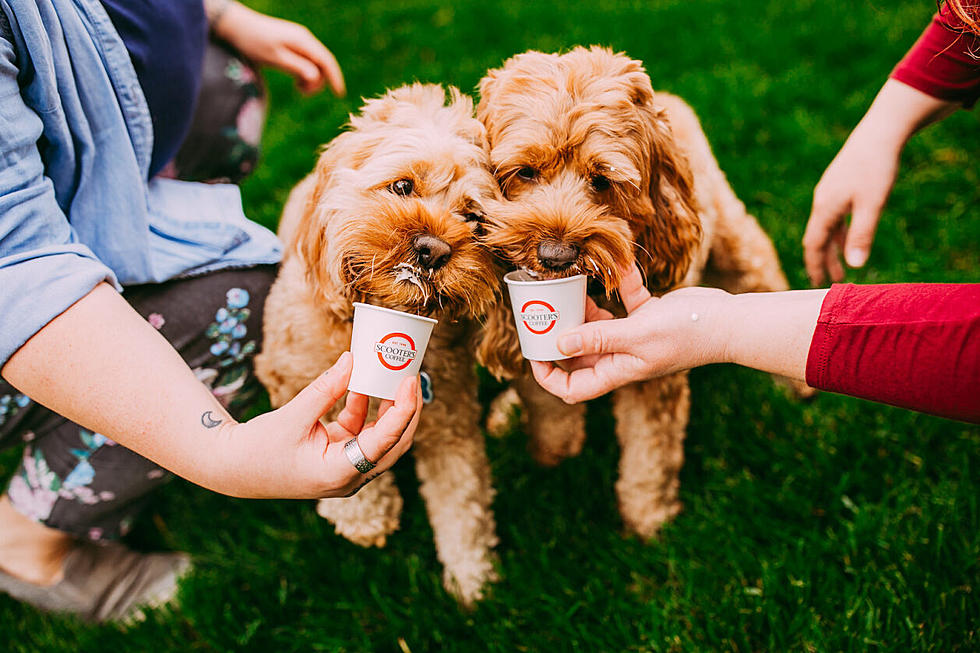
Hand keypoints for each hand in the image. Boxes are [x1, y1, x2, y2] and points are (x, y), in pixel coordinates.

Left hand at [213, 2, 345, 95]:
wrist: (236, 25)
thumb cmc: (253, 43)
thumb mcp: (275, 59)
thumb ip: (297, 68)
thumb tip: (317, 78)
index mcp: (302, 41)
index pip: (326, 61)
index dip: (335, 78)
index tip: (339, 94)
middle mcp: (304, 39)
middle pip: (322, 64)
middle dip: (318, 82)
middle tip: (301, 93)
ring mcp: (299, 40)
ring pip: (315, 63)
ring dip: (311, 79)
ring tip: (297, 89)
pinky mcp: (292, 44)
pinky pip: (307, 61)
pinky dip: (305, 73)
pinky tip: (296, 81)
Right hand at [220, 352, 420, 497]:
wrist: (232, 468)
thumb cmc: (258, 448)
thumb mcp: (293, 415)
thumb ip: (326, 388)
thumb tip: (352, 359)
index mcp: (339, 473)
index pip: (385, 441)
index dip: (403, 410)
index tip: (411, 380)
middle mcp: (350, 477)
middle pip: (395, 444)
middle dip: (406, 410)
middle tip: (411, 377)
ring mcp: (346, 470)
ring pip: (381, 439)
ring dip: (386, 409)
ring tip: (390, 376)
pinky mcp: (339, 459)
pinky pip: (362, 434)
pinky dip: (363, 411)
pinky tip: (360, 387)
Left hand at [530, 265, 729, 403]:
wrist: (728, 321)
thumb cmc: (687, 334)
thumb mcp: (636, 335)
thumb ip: (598, 338)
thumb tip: (559, 344)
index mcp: (617, 370)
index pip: (572, 387)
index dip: (549, 376)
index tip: (534, 353)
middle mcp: (622, 356)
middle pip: (579, 351)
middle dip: (560, 332)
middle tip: (544, 309)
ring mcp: (634, 336)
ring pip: (597, 324)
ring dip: (584, 306)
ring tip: (569, 284)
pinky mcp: (648, 314)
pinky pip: (625, 299)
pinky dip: (620, 283)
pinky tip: (617, 263)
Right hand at [803, 125, 900, 285]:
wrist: (880, 132)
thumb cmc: (876, 169)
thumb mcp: (872, 206)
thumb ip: (861, 236)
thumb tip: (854, 266)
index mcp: (825, 208)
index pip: (813, 245)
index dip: (815, 265)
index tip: (817, 285)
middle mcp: (822, 201)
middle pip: (817, 238)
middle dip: (824, 261)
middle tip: (832, 282)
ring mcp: (829, 193)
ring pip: (826, 228)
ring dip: (833, 249)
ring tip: (843, 267)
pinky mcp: (839, 186)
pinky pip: (833, 217)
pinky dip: (839, 233)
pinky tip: (849, 238)